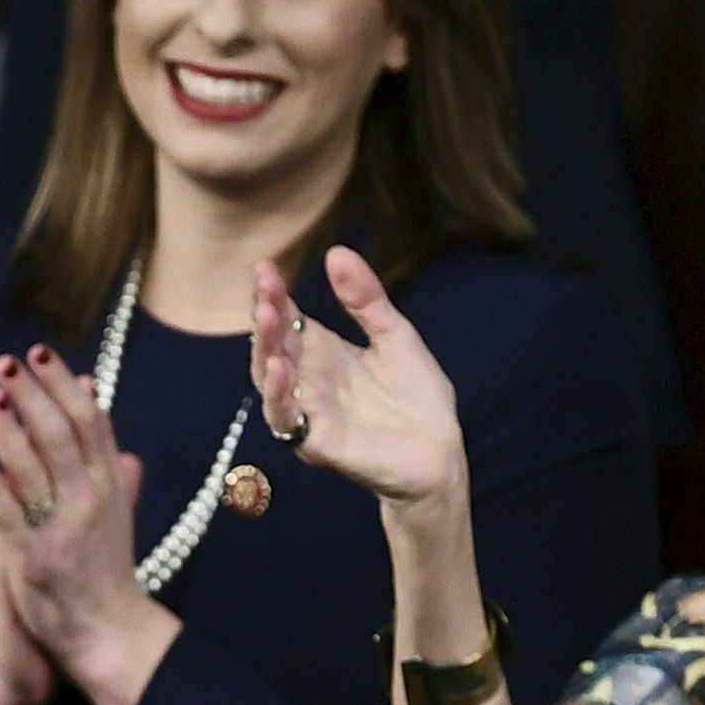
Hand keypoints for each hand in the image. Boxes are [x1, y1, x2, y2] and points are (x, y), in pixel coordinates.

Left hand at [0, 345, 173, 704]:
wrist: (111, 634)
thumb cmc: (109, 574)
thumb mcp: (120, 519)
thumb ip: (119, 479)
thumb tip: (123, 444)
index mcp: (108, 485)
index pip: (90, 421)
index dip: (64, 384)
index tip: (42, 354)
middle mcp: (89, 500)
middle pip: (62, 433)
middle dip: (35, 393)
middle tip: (8, 363)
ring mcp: (61, 529)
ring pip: (34, 467)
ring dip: (11, 428)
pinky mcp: (33, 559)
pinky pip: (11, 516)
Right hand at [252, 245, 462, 511]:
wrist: (442, 452)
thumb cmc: (417, 397)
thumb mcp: (394, 334)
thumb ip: (366, 299)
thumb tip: (336, 251)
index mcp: (322, 351)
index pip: (287, 318)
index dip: (273, 294)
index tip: (265, 267)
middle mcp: (307, 380)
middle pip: (272, 344)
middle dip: (264, 314)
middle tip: (265, 286)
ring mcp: (309, 412)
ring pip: (269, 380)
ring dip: (263, 348)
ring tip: (266, 316)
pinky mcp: (317, 443)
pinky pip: (286, 421)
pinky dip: (277, 397)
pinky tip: (278, 369)